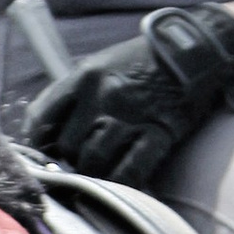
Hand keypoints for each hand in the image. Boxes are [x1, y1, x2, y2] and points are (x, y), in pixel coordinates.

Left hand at [24, 3, 233, 186]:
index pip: (42, 118)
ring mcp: (133, 116)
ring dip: (94, 172)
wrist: (194, 51)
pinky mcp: (160, 133)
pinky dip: (121, 182)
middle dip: (70, 159)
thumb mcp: (100, 65)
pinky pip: (130, 170)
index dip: (39, 142)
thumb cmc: (142, 62)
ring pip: (94, 161)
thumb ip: (73, 95)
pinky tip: (121, 183)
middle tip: (80, 162)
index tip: (45, 151)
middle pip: (67, 146)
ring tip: (101, 172)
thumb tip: (48, 133)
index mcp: (84, 77)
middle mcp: (104, 96)